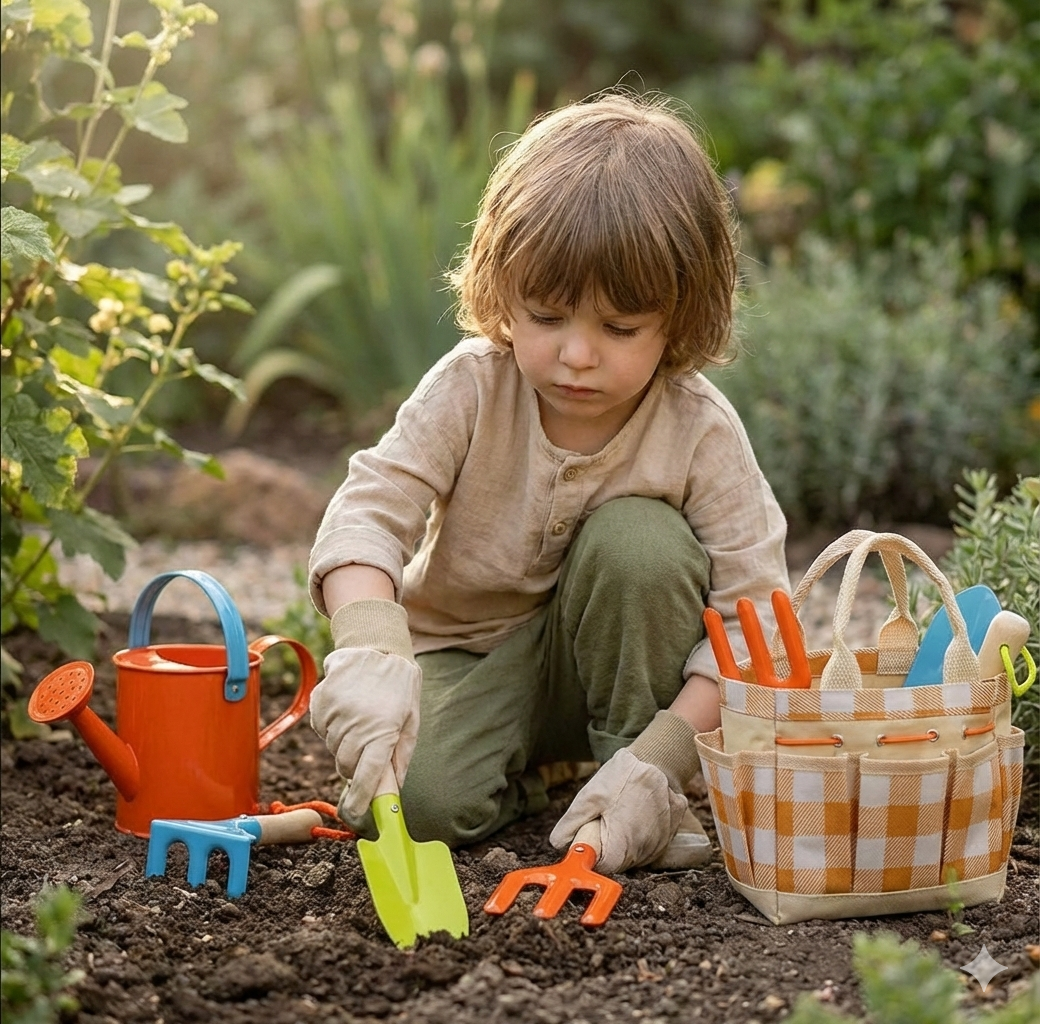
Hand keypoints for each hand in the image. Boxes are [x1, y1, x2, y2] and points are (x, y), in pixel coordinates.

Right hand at [310, 646, 420, 819]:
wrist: (376, 647)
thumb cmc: (399, 687)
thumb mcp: (410, 722)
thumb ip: (400, 758)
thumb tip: (393, 790)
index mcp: (383, 733)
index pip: (367, 778)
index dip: (360, 802)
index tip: (355, 817)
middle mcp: (356, 726)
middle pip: (346, 766)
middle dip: (355, 765)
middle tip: (368, 745)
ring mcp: (335, 714)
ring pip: (333, 748)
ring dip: (345, 743)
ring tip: (361, 717)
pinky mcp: (320, 704)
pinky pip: (322, 729)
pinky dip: (332, 727)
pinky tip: (348, 708)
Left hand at [549, 709, 699, 872]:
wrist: (655, 757)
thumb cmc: (620, 777)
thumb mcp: (590, 796)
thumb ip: (571, 822)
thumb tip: (557, 843)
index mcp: (623, 843)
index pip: (605, 867)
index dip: (595, 858)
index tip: (592, 842)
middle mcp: (646, 848)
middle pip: (623, 863)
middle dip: (611, 849)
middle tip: (607, 823)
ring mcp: (663, 841)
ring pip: (639, 855)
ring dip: (628, 843)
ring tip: (623, 815)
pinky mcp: (673, 831)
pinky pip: (655, 843)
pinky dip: (644, 835)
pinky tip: (638, 814)